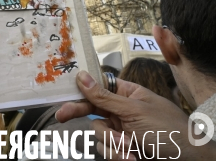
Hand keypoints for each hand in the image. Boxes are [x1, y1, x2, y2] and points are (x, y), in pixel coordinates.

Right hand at [56, 71, 215, 159]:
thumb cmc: (169, 131)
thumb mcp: (134, 111)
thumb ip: (104, 97)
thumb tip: (81, 75)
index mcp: (128, 94)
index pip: (98, 87)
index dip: (80, 89)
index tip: (62, 94)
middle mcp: (122, 111)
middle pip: (91, 109)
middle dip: (79, 114)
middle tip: (60, 117)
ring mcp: (122, 131)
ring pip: (97, 132)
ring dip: (111, 142)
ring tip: (130, 150)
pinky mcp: (122, 150)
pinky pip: (105, 149)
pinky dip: (116, 155)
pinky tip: (132, 158)